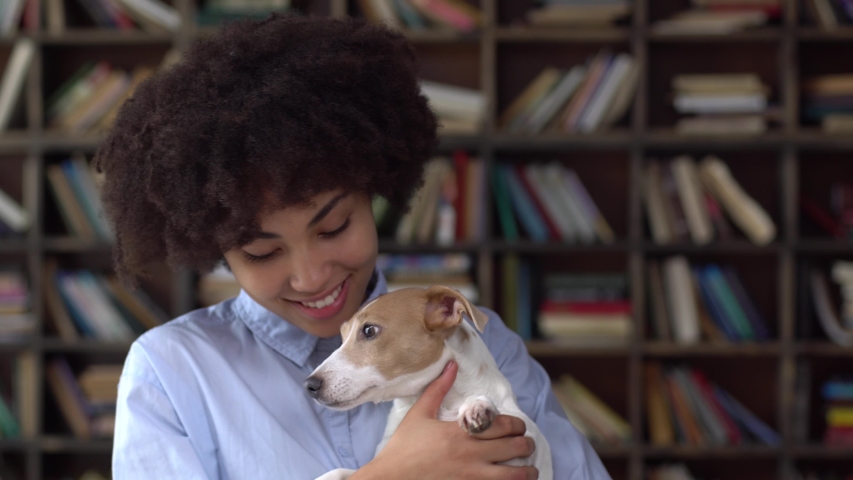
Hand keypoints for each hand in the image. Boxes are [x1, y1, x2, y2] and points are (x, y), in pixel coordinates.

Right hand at [352, 360, 537, 479]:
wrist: (390, 478)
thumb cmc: (403, 447)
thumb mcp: (419, 414)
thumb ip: (438, 389)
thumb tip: (452, 365)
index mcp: (460, 432)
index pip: (502, 425)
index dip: (517, 425)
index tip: (519, 427)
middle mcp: (470, 455)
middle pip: (514, 447)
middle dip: (527, 444)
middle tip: (527, 444)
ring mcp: (471, 477)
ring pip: (513, 475)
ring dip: (527, 471)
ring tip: (530, 470)